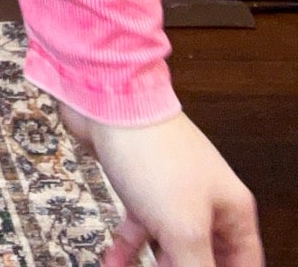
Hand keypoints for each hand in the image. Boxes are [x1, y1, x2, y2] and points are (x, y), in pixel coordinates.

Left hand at [58, 101, 262, 266]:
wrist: (108, 102)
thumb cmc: (154, 151)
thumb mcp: (184, 228)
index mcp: (231, 209)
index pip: (245, 261)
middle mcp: (206, 200)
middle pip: (208, 256)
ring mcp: (171, 192)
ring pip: (172, 245)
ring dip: (159, 266)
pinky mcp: (139, 185)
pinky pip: (140, 228)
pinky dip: (128, 249)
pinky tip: (114, 263)